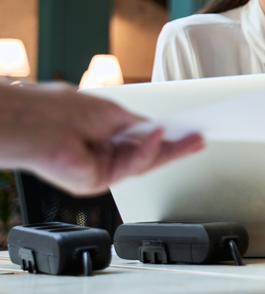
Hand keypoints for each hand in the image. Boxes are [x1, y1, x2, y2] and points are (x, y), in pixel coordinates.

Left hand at [0, 83, 204, 195]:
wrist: (34, 123)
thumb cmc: (59, 111)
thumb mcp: (112, 112)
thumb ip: (138, 125)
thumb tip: (160, 128)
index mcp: (104, 135)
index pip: (143, 139)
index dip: (169, 136)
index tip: (191, 131)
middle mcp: (102, 154)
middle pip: (148, 155)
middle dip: (177, 147)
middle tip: (200, 140)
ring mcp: (100, 170)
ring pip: (143, 163)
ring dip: (169, 150)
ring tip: (190, 139)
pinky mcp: (97, 182)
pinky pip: (131, 168)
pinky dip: (147, 151)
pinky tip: (157, 138)